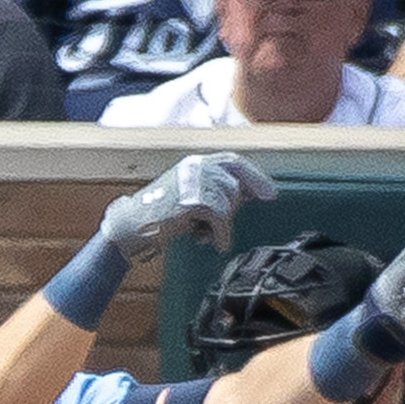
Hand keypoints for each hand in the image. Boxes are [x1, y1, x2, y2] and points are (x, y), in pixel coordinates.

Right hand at [104, 151, 277, 255]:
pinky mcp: (193, 199)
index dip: (254, 177)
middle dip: (233, 206)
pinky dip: (219, 235)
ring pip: (229, 203)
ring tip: (201, 232)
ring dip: (220, 224)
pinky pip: (221, 219)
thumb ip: (217, 191)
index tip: (271, 194)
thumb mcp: (192, 197)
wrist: (133, 225)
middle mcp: (196, 166)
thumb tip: (250, 193)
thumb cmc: (162, 215)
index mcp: (196, 162)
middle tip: (216, 224)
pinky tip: (210, 242)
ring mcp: (194, 181)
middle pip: (235, 183)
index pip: (234, 161)